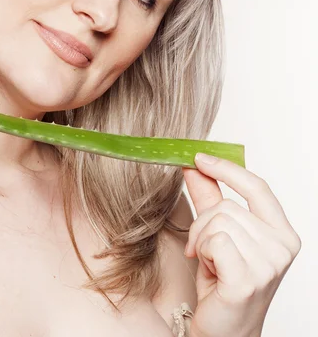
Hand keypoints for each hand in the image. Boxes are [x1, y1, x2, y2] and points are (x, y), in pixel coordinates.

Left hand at [182, 153, 300, 336]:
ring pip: (218, 221)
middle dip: (203, 224)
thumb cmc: (222, 283)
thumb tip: (195, 165)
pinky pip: (214, 240)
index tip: (200, 157)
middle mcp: (282, 247)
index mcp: (282, 233)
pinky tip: (211, 272)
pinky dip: (203, 252)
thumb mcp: (216, 233)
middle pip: (227, 205)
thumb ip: (209, 198)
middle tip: (203, 249)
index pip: (257, 186)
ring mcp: (269, 264)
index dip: (227, 169)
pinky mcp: (249, 279)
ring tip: (211, 263)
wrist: (222, 331)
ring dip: (202, 241)